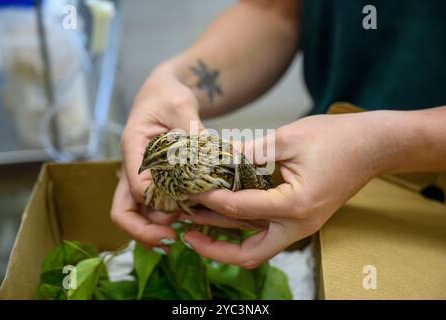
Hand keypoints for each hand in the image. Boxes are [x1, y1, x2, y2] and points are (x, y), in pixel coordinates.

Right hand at [111, 63, 202, 251]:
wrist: (165, 92)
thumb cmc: (169, 95)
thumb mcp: (182, 106)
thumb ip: (192, 132)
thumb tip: (211, 161)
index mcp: (133, 148)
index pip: (135, 187)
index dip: (155, 205)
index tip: (178, 214)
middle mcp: (132, 167)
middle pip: (124, 210)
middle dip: (144, 230)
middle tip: (172, 238)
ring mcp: (140, 176)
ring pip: (136, 213)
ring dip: (154, 226)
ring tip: (181, 234)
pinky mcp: (152, 179)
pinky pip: (152, 206)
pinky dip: (164, 217)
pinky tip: (186, 221)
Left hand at [183, 111, 391, 267]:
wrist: (373, 145)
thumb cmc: (336, 138)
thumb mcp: (287, 139)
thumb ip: (249, 152)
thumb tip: (216, 159)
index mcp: (295, 205)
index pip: (240, 209)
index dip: (210, 199)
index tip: (188, 190)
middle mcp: (298, 225)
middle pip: (249, 253)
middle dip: (214, 247)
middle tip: (185, 233)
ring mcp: (302, 225)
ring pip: (256, 245)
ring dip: (225, 238)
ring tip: (194, 224)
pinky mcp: (301, 219)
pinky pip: (267, 232)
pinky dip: (243, 227)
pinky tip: (224, 213)